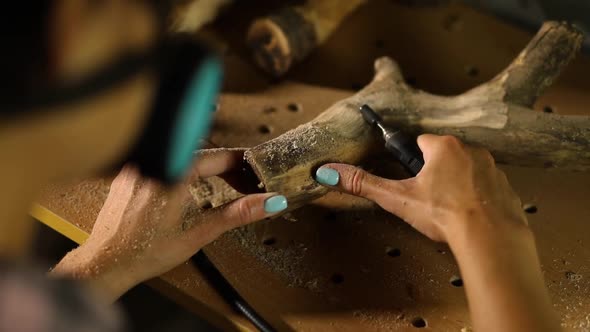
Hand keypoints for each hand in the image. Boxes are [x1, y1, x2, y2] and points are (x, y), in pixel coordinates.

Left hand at [52, 149, 287, 300]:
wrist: (106, 264)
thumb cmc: (143, 253)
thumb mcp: (197, 234)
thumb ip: (236, 214)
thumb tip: (269, 203)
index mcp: (173, 174)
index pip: (218, 156)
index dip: (241, 164)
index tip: (255, 169)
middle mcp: (153, 164)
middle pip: (201, 155)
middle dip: (226, 168)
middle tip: (243, 183)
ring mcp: (138, 168)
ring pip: (182, 157)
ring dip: (205, 169)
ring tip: (221, 186)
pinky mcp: (128, 175)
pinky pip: (163, 163)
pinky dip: (182, 171)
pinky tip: (189, 189)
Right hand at [315, 135, 558, 331]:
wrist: (490, 238)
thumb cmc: (444, 214)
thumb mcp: (398, 199)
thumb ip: (364, 184)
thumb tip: (330, 172)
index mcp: (443, 147)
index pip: (421, 143)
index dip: (413, 161)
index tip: (411, 179)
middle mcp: (471, 151)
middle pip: (445, 155)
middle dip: (435, 173)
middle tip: (428, 199)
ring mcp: (492, 169)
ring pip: (467, 171)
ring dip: (457, 185)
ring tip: (448, 211)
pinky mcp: (506, 188)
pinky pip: (486, 188)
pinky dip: (478, 199)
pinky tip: (470, 217)